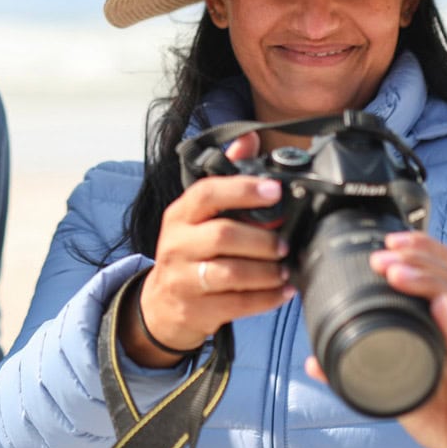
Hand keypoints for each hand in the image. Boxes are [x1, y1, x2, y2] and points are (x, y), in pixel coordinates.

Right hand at [121, 133, 295, 366]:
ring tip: (285, 270)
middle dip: (261, 240)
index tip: (275, 191)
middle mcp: (177, 244)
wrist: (161, 305)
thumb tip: (249, 138)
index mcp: (180, 215)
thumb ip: (225, 177)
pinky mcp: (195, 309)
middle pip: (222, 236)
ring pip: (230, 274)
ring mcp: (183, 279)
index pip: (207, 193)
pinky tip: (283, 292)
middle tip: (284, 244)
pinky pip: (236, 304)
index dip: (243, 190)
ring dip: (266, 272)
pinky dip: (266, 299)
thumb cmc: (189, 253)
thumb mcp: (198, 216)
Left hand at [304, 231, 446, 447]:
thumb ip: (360, 370)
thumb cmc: (446, 412)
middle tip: (382, 255)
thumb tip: (313, 361)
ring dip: (426, 281)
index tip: (384, 242)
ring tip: (397, 272)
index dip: (417, 249)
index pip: (440, 270)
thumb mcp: (398, 385)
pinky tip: (441, 307)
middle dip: (415, 257)